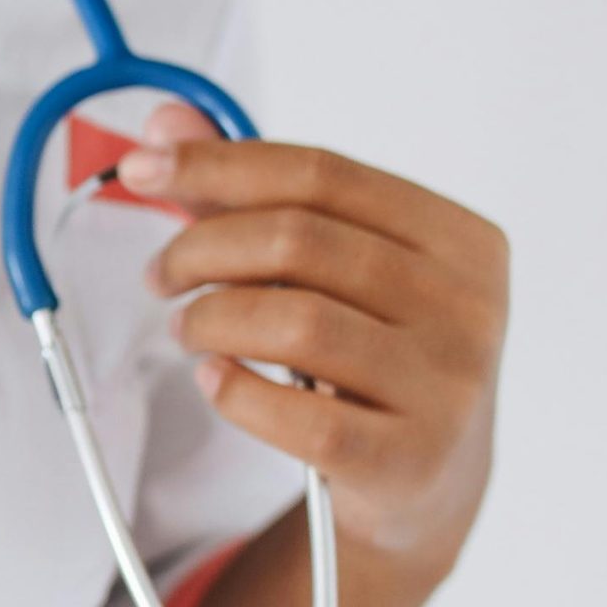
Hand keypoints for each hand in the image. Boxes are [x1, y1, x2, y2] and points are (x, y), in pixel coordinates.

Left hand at [118, 105, 508, 575]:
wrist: (426, 484)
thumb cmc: (369, 354)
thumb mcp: (329, 270)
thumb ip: (248, 194)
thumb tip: (164, 122)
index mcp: (457, 238)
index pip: (320, 174)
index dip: (217, 163)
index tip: (139, 166)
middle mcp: (467, 306)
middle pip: (299, 239)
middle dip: (201, 247)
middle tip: (160, 276)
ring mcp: (446, 387)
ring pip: (295, 322)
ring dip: (210, 319)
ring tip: (187, 330)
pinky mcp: (409, 461)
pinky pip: (300, 417)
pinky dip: (236, 392)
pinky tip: (215, 380)